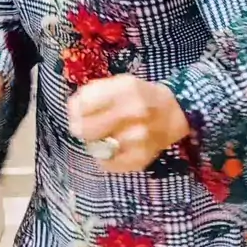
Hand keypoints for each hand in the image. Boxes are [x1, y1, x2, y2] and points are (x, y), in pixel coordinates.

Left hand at [67, 74, 189, 173]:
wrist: (174, 114)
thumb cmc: (141, 96)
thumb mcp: (121, 82)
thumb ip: (95, 91)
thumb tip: (72, 108)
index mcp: (127, 89)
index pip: (84, 103)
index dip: (75, 109)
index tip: (77, 110)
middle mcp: (133, 112)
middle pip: (85, 128)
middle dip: (80, 127)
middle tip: (84, 126)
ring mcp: (137, 139)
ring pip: (94, 148)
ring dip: (95, 142)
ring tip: (105, 135)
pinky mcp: (139, 159)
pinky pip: (106, 164)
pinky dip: (105, 157)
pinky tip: (115, 147)